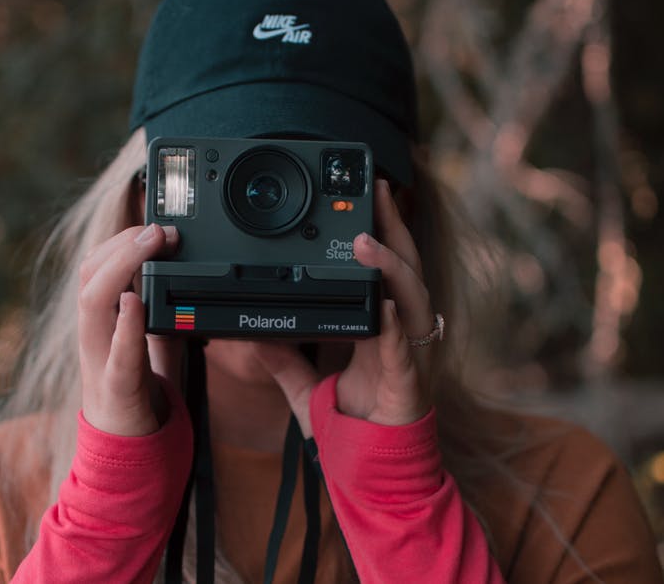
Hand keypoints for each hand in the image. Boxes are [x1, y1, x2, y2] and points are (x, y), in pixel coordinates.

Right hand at [77, 223, 179, 435]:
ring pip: (92, 302)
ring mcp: (100, 360)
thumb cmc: (133, 391)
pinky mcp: (117, 388)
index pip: (96, 266)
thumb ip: (156, 313)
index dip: (119, 239)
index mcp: (101, 321)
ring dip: (121, 267)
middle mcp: (94, 334)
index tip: (154, 224)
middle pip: (89, 274)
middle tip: (158, 227)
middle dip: (121, 243)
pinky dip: (125, 326)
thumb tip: (181, 280)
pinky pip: (117, 354)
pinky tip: (136, 303)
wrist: (123, 447)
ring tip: (149, 246)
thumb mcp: (147, 341)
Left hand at [264, 179, 434, 431]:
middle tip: (377, 189)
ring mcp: (406, 355)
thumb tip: (252, 337)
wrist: (374, 474)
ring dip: (390, 267)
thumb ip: (282, 360)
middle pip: (403, 268)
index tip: (362, 198)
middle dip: (394, 226)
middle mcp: (398, 333)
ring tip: (367, 240)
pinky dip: (395, 326)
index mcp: (378, 328)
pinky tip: (388, 306)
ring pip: (411, 297)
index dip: (377, 232)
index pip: (380, 269)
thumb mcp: (304, 388)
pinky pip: (402, 348)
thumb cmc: (351, 429)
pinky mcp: (406, 383)